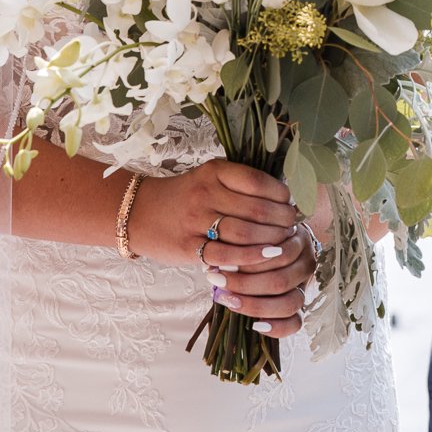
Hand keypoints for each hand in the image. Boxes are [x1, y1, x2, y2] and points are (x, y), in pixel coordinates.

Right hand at [129, 159, 315, 338]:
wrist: (139, 212)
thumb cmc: (184, 196)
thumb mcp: (209, 178)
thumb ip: (239, 185)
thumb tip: (283, 199)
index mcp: (214, 171)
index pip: (258, 181)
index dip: (281, 195)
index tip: (291, 203)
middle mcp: (205, 193)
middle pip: (256, 209)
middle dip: (282, 221)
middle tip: (293, 227)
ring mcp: (196, 220)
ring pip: (244, 233)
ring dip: (270, 241)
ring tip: (282, 244)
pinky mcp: (189, 246)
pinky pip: (226, 256)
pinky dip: (249, 260)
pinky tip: (263, 260)